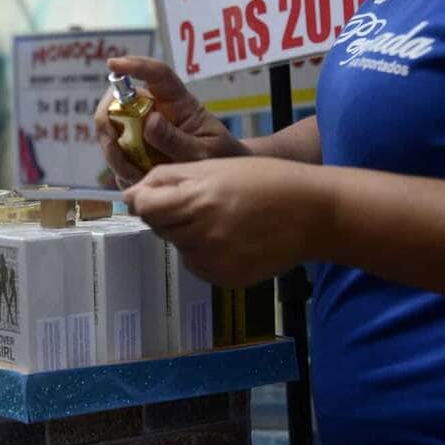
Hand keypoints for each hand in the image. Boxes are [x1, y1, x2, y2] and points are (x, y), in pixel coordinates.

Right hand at [94, 56, 245, 187]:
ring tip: (136, 175)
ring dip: (115, 155)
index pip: (157, 75)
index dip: (135, 66)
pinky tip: (139, 179)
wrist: (220, 180)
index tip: (113, 64)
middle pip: (119, 102)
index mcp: (178, 103)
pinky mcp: (134, 151)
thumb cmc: (218, 157)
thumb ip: (177, 140)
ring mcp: (141, 130)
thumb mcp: (204, 152)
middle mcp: (155, 111)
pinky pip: (115, 157)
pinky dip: (120, 171)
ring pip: (111, 131)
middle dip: (109, 123)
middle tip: (116, 150)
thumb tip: (150, 121)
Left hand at [123, 157, 332, 286]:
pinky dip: (205, 251)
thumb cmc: (265, 180)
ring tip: (222, 218)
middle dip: (170, 214)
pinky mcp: (225, 279)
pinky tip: (232, 237)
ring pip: (178, 246)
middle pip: (160, 227)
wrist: (313, 213)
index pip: (145, 207)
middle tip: (202, 200)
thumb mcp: (214, 166)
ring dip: (187, 233)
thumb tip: (132, 194)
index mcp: (198, 201)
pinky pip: (198, 264)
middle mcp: (202, 236)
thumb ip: (168, 178)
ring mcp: (214, 262)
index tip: (155, 194)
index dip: (145, 198)